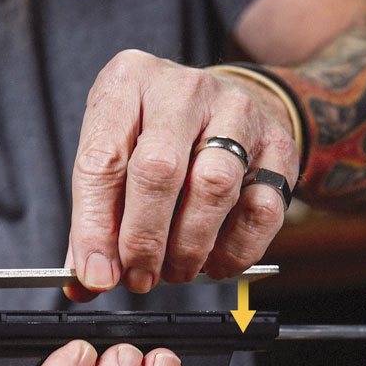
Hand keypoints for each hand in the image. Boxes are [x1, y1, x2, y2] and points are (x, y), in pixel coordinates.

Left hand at [65, 50, 299, 300]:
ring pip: (213, 186)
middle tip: (139, 277)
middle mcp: (183, 90)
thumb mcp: (114, 157)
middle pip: (158, 170)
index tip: (96, 273)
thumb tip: (87, 282)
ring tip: (174, 270)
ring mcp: (236, 112)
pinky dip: (235, 250)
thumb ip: (95, 219)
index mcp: (128, 83)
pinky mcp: (278, 145)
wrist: (224, 108)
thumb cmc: (156, 137)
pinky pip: (260, 208)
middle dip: (144, 239)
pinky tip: (214, 261)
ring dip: (188, 246)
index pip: (102, 160)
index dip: (94, 227)